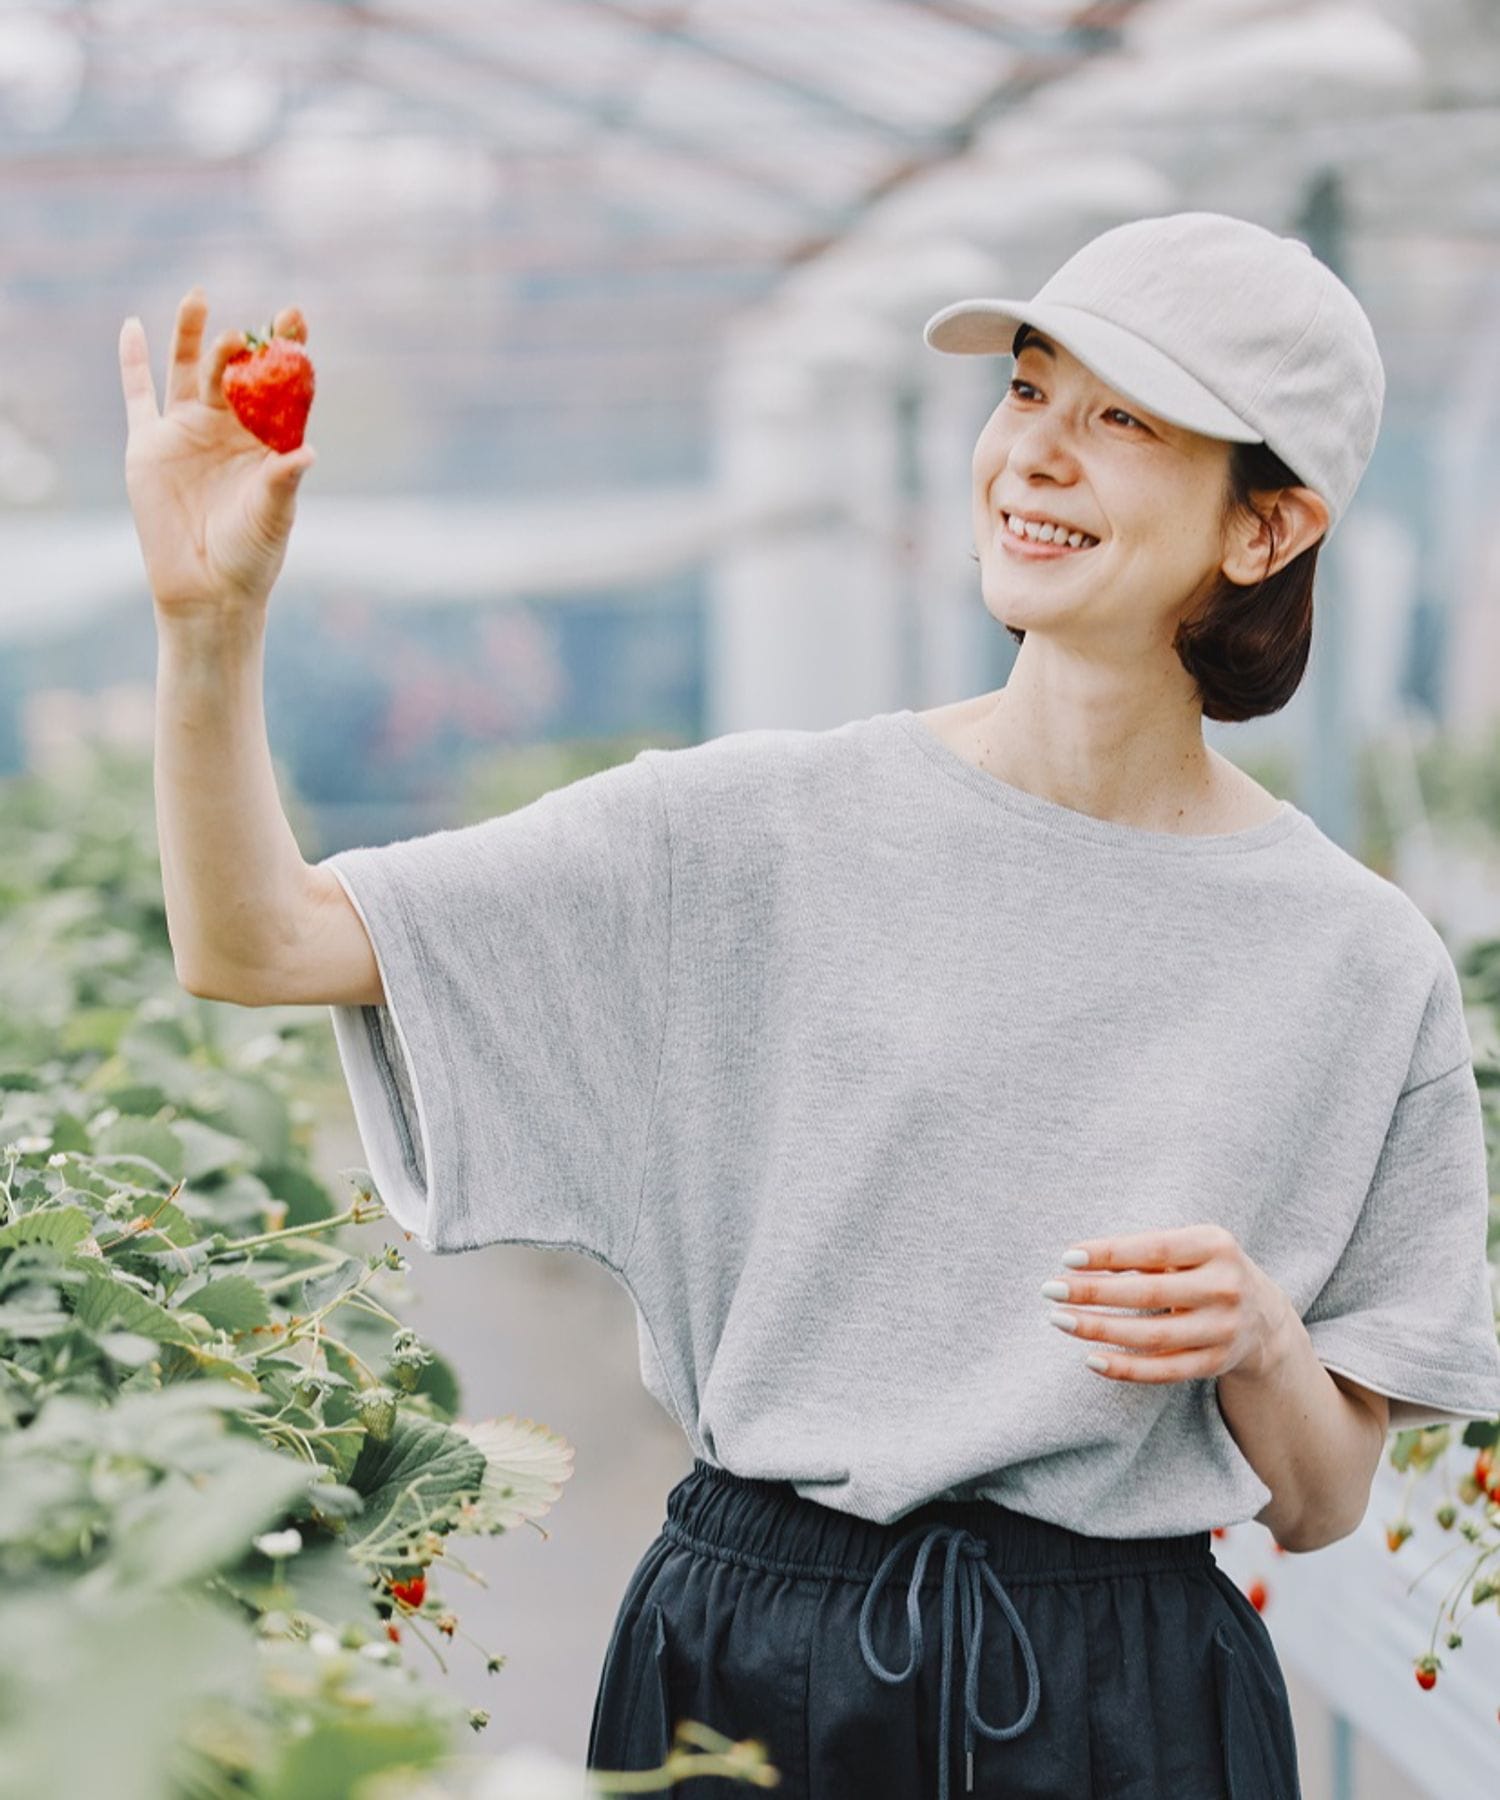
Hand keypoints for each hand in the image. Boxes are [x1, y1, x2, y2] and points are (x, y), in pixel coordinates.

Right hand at [119, 288, 315, 616]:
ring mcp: (188, 432)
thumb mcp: (273, 517)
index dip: (287, 350)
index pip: (280, 386)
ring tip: (198, 298)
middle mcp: (228, 429)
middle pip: (235, 372)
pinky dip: (132, 362)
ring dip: (191, 336)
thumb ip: (284, 481)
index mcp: (266, 440)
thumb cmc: (251, 555)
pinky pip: (138, 396)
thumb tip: (306, 452)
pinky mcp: (150, 445)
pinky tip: (132, 326)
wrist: (207, 589)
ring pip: (188, 371)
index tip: (295, 317)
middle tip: (252, 327)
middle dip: (244, 345)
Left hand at [1040, 1224, 1292, 1383]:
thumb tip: (1077, 1263)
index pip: (1153, 1249)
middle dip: (1094, 1293)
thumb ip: (1142, 1251)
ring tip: (1060, 1320)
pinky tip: (1090, 1359)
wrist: (1262, 1315)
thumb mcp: (1187, 1247)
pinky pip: (1163, 1371)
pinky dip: (1125, 1368)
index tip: (1066, 1257)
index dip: (1108, 1254)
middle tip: (1050, 1289)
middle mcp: (1225, 1288)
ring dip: (1099, 1330)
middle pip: (1149, 1294)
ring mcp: (1223, 1330)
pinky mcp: (1214, 1363)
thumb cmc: (1203, 1268)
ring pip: (1152, 1336)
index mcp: (1215, 1246)